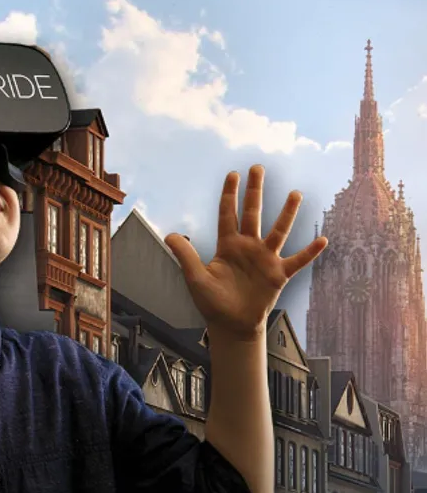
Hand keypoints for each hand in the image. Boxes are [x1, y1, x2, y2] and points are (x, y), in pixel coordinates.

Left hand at [164, 165, 327, 338]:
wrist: (231, 324)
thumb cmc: (212, 302)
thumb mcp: (195, 277)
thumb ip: (185, 255)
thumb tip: (170, 234)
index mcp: (227, 245)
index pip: (228, 214)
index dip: (230, 194)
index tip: (233, 174)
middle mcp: (248, 247)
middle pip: (252, 213)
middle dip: (255, 190)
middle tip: (257, 167)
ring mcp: (265, 259)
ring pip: (278, 231)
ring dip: (287, 213)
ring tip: (295, 193)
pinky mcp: (278, 275)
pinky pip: (297, 261)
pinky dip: (309, 252)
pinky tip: (323, 240)